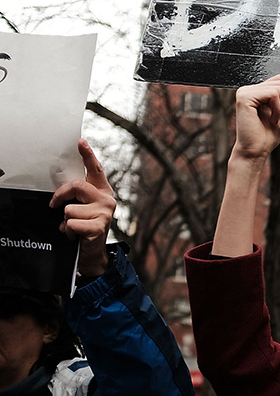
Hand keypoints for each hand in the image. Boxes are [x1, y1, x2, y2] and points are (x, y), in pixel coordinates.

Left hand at [49, 140, 115, 278]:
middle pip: (76, 186)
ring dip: (66, 221)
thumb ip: (78, 197)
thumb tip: (62, 190)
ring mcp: (105, 213)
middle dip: (61, 196)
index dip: (88, 155)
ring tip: (75, 227)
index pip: (95, 170)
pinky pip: (71, 223)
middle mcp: (107, 199)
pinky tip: (76, 235)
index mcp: (103, 192)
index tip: (80, 142)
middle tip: (55, 205)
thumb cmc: (85, 228)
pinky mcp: (99, 226)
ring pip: (69, 208)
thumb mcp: (82, 209)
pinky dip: (68, 231)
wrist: (93, 254)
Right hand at [232, 75, 279, 164]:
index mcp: (256, 93)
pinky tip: (274, 121)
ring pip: (279, 88)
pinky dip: (279, 109)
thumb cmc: (265, 138)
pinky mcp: (244, 97)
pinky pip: (272, 94)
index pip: (278, 79)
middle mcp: (248, 90)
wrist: (255, 152)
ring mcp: (245, 92)